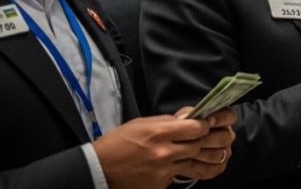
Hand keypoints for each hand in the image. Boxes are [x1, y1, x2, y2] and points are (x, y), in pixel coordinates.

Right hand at [94, 113, 210, 188]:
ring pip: (189, 161)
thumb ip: (167, 121)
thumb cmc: (118, 143)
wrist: (98, 170)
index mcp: (159, 133)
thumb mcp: (140, 124)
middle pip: (197, 146)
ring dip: (185, 155)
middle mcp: (164, 153)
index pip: (196, 128)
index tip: (201, 125)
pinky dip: (172, 169)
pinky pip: (175, 174)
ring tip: (171, 152)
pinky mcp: (160, 185)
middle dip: (197, 140)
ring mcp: (163, 171)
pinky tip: (159, 165)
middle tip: (190, 138)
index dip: (202, 126)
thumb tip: (188, 118)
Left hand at [175, 106, 237, 179]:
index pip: (230, 116)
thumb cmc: (185, 129)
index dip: (221, 118)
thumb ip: (186, 116)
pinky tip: (186, 161)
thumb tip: (184, 119)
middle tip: (190, 140)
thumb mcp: (184, 118)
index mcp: (223, 120)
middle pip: (225, 137)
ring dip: (200, 153)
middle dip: (206, 139)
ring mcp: (225, 153)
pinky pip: (210, 168)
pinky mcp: (218, 168)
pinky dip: (196, 166)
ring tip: (185, 151)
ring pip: (218, 155)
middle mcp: (228, 136)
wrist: (178, 149)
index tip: (208, 121)